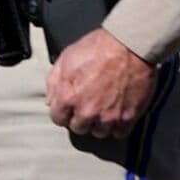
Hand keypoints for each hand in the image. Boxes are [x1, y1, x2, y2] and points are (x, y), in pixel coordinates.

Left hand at [45, 27, 159, 138]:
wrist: (128, 45)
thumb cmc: (98, 48)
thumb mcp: (66, 58)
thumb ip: (54, 82)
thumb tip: (51, 100)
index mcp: (68, 96)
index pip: (58, 119)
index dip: (62, 113)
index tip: (68, 109)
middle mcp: (86, 111)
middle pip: (78, 128)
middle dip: (80, 118)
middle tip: (87, 106)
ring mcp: (108, 116)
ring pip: (99, 133)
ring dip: (99, 124)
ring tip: (103, 109)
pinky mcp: (128, 118)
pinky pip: (119, 133)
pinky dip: (117, 126)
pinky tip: (117, 114)